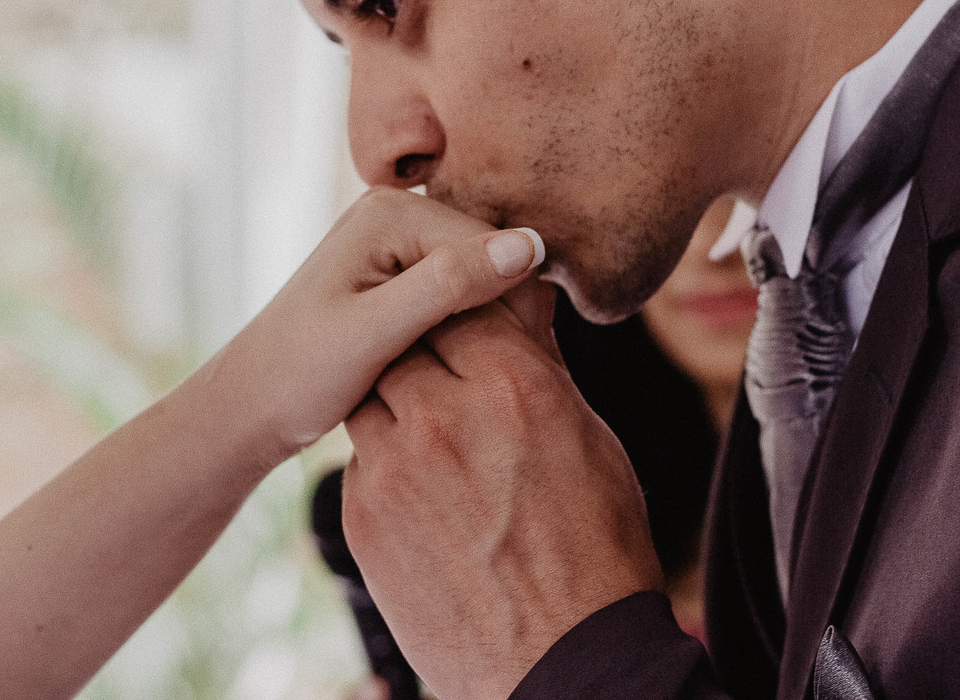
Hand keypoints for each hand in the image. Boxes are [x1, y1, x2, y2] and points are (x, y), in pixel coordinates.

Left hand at [171, 187, 545, 466]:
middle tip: (487, 381)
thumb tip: (529, 246)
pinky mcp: (399, 271)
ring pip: (480, 280)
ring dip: (485, 326)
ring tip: (469, 377)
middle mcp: (397, 210)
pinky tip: (454, 368)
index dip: (512, 309)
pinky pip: (459, 293)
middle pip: (490, 259)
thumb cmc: (299, 376)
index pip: (494, 247)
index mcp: (392, 211)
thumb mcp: (375, 334)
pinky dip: (466, 330)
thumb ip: (449, 286)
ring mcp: (397, 240)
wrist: (248, 407)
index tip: (508, 370)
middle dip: (497, 316)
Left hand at [343, 285, 664, 699]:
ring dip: (401, 399)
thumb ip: (543, 363)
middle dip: (430, 345)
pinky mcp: (362, 514)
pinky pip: (362, 454)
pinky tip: (428, 485)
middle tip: (452, 367)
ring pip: (375, 393)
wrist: (564, 660)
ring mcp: (394, 466)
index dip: (468, 306)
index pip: (465, 302)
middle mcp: (445, 415)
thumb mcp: (589, 438)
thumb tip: (525, 299)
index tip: (473, 315)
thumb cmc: (598, 545)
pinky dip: (389, 455)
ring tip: (438, 430)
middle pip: (410, 339)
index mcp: (513, 386)